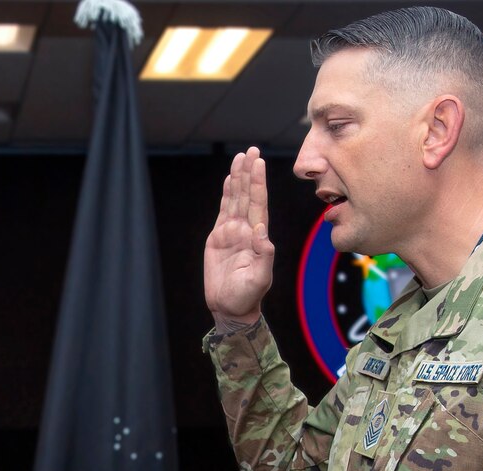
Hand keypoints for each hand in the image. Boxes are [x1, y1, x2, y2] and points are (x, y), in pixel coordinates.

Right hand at [204, 147, 273, 329]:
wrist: (230, 308)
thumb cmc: (247, 296)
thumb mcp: (259, 278)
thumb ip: (264, 255)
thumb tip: (262, 231)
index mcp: (258, 237)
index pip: (258, 204)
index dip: (258, 183)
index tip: (258, 163)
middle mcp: (246, 230)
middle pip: (247, 196)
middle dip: (249, 173)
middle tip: (251, 150)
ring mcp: (232, 233)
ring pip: (235, 199)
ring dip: (238, 178)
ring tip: (240, 157)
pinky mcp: (218, 238)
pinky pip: (223, 211)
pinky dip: (226, 195)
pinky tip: (229, 180)